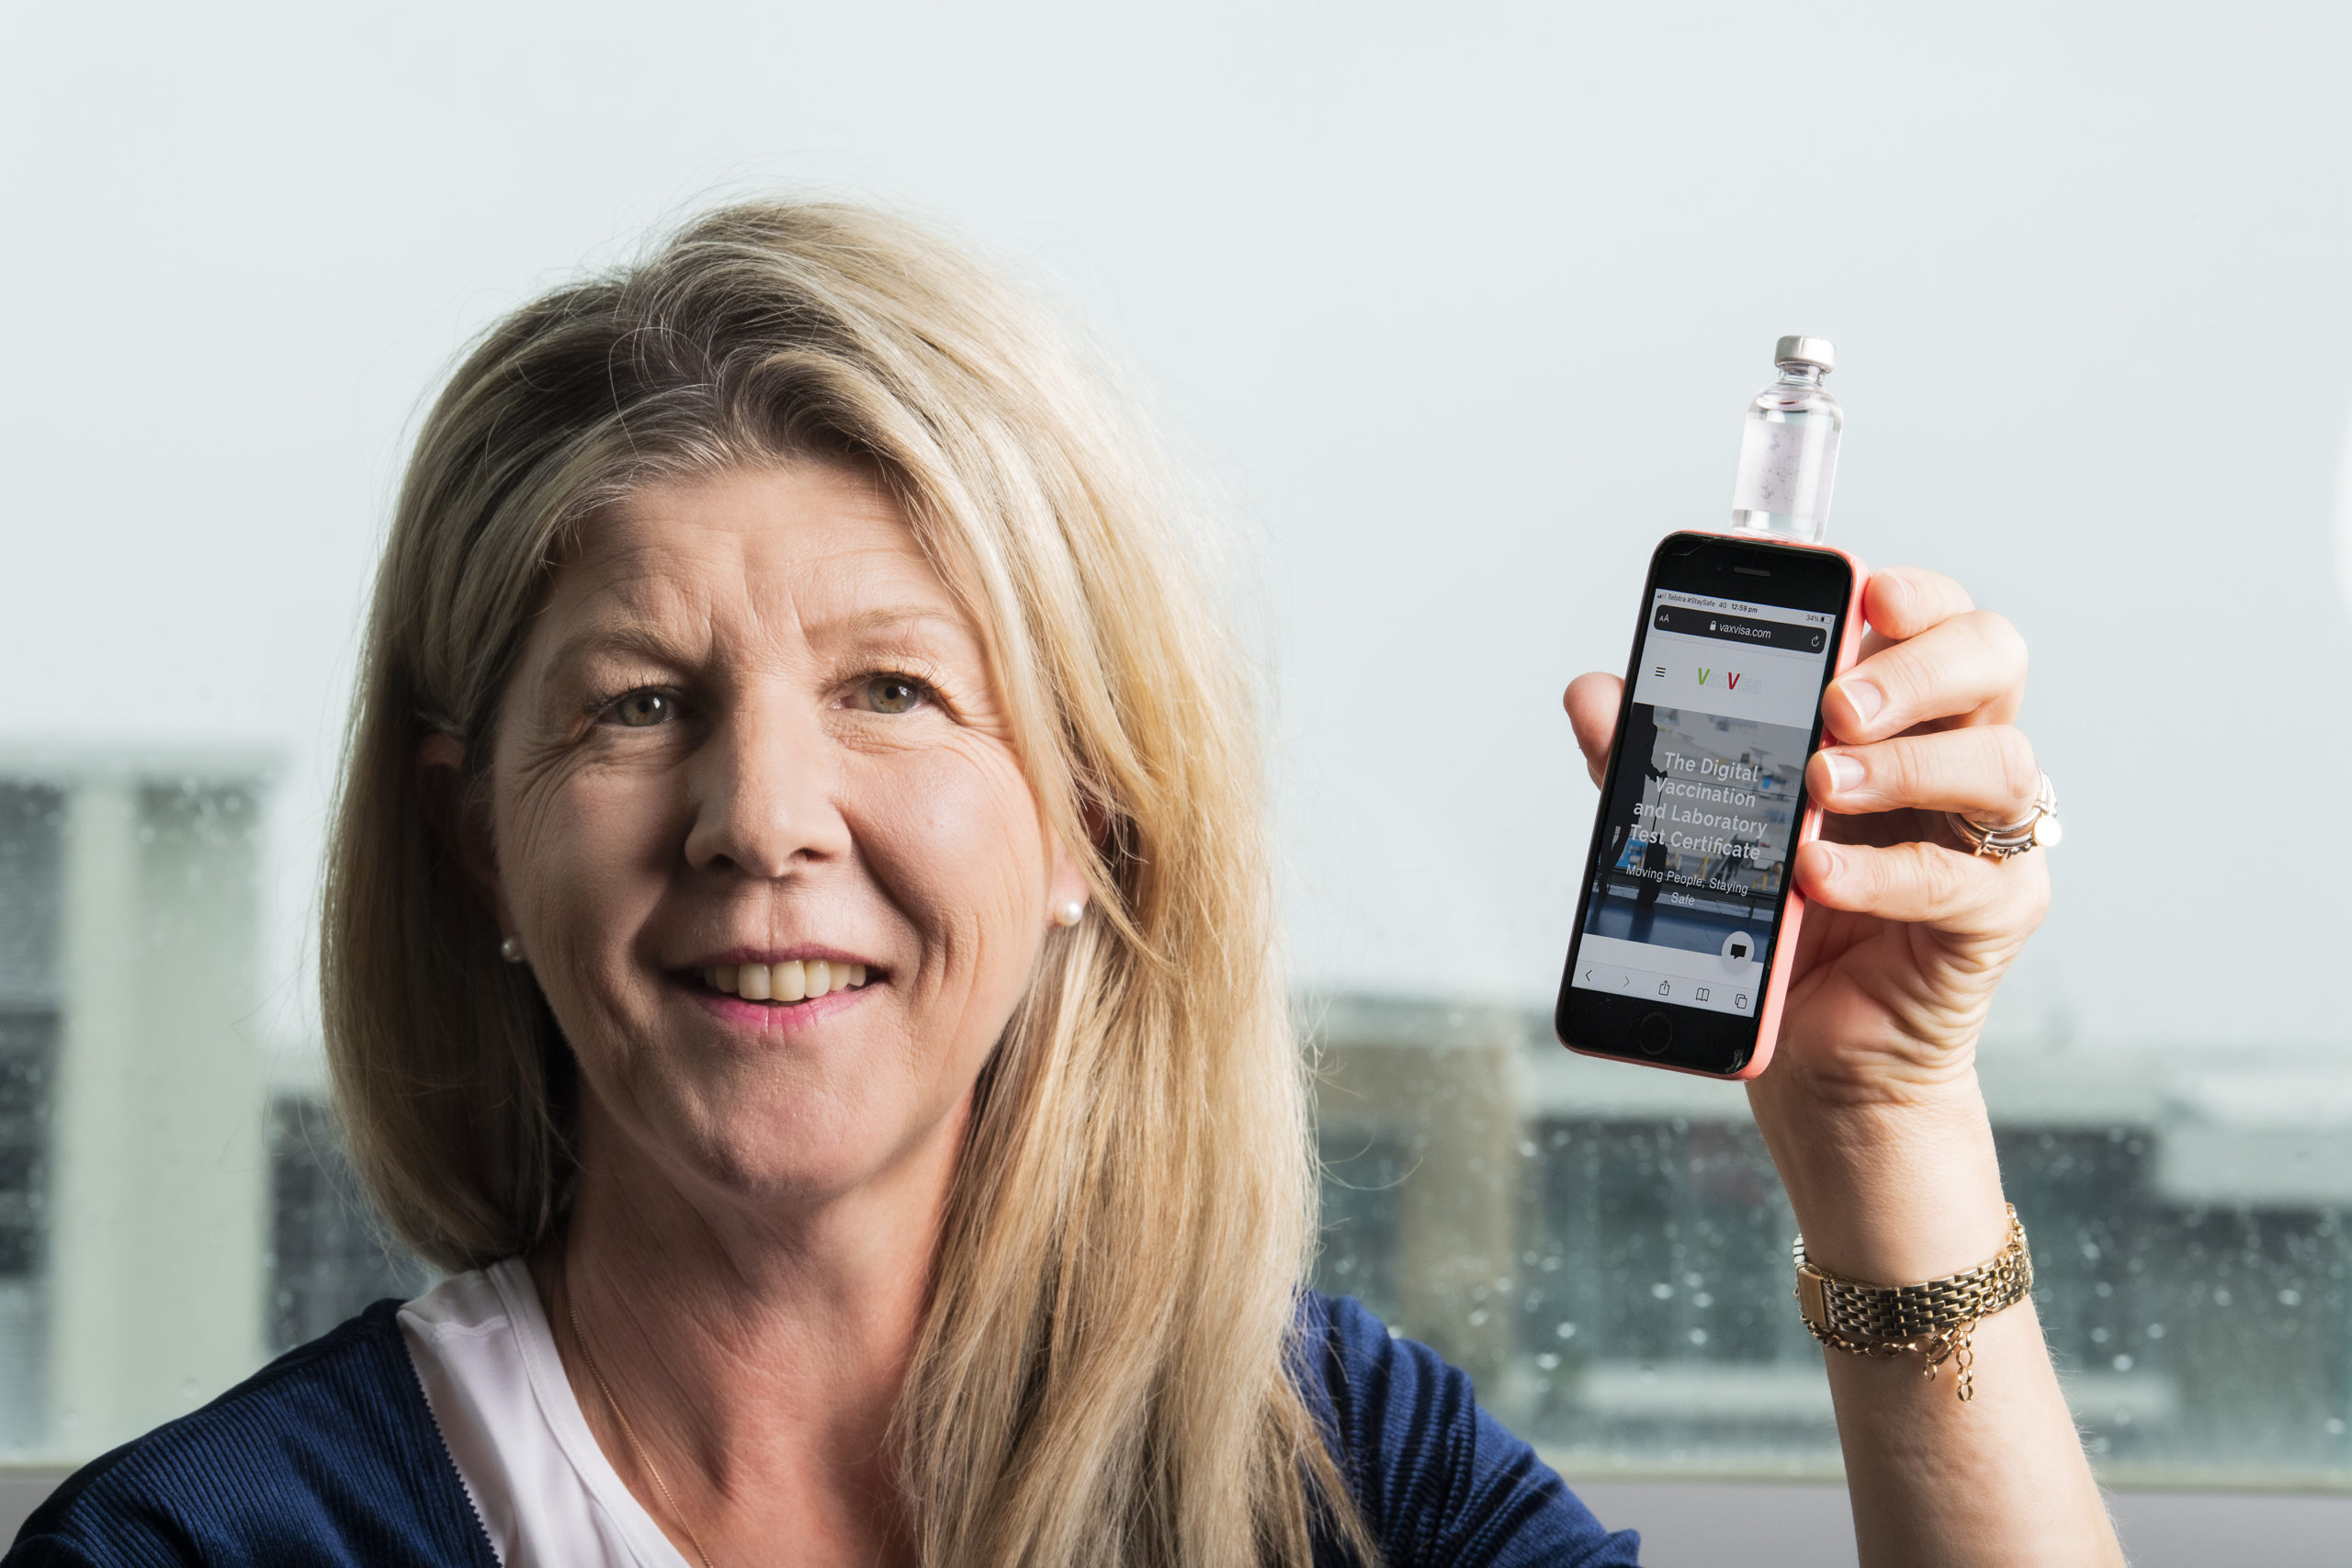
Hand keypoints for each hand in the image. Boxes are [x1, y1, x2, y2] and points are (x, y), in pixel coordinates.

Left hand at [1564, 567, 2047, 1112]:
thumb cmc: (1781, 921)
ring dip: (1904, 764)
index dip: (1913, 595)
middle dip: (1918, 666)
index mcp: (1899, 714)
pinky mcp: (1995, 915)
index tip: (1865, 594)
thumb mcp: (1700, 825)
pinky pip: (1962, 879)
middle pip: (1995, 658)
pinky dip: (1883, 873)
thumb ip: (1655, 758)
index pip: (1932, 618)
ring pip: (2001, 761)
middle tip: (1836, 705)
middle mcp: (1958, 756)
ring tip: (1818, 785)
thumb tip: (1593, 692)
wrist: (1816, 1051)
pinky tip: (1819, 875)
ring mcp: (1989, 835)